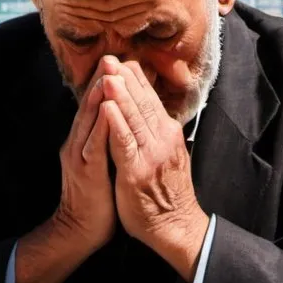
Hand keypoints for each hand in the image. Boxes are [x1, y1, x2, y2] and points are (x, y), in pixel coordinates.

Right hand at [52, 58, 116, 253]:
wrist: (80, 230)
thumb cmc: (98, 197)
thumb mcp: (102, 160)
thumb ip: (107, 137)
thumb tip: (120, 116)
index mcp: (84, 139)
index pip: (95, 105)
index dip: (106, 82)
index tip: (119, 61)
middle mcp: (78, 143)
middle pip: (90, 106)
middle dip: (100, 80)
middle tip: (111, 56)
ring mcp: (80, 157)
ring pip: (89, 121)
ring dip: (98, 97)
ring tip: (108, 74)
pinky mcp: (86, 173)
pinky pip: (94, 146)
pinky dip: (101, 127)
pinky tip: (108, 111)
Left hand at [98, 57, 208, 280]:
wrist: (175, 227)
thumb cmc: (165, 191)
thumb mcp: (166, 153)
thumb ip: (156, 130)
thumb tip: (148, 107)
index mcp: (167, 132)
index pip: (150, 98)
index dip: (135, 78)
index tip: (121, 59)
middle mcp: (162, 138)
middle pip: (143, 101)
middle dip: (125, 78)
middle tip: (110, 56)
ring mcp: (151, 153)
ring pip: (134, 116)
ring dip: (120, 93)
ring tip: (108, 72)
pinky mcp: (137, 170)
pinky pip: (125, 141)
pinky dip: (116, 122)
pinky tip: (107, 106)